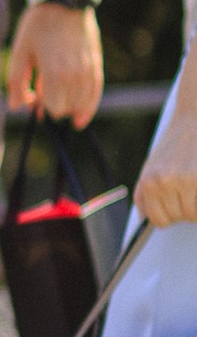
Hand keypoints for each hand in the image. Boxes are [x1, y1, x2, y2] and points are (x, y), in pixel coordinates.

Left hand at [7, 0, 102, 128]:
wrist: (65, 1)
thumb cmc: (38, 25)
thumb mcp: (20, 51)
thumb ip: (16, 81)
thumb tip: (16, 107)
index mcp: (55, 72)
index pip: (53, 108)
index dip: (40, 109)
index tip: (32, 101)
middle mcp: (76, 75)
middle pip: (66, 108)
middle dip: (52, 108)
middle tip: (39, 97)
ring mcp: (89, 70)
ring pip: (81, 104)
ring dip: (67, 107)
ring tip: (54, 97)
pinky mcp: (97, 64)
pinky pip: (95, 93)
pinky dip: (88, 107)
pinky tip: (80, 119)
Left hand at [136, 68, 196, 225]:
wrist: (196, 116)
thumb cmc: (177, 143)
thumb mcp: (153, 166)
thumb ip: (146, 194)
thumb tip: (145, 219)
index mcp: (150, 181)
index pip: (160, 221)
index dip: (171, 214)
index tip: (177, 203)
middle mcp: (167, 182)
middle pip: (181, 217)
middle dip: (188, 207)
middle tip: (191, 185)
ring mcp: (189, 180)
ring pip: (195, 214)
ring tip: (196, 181)